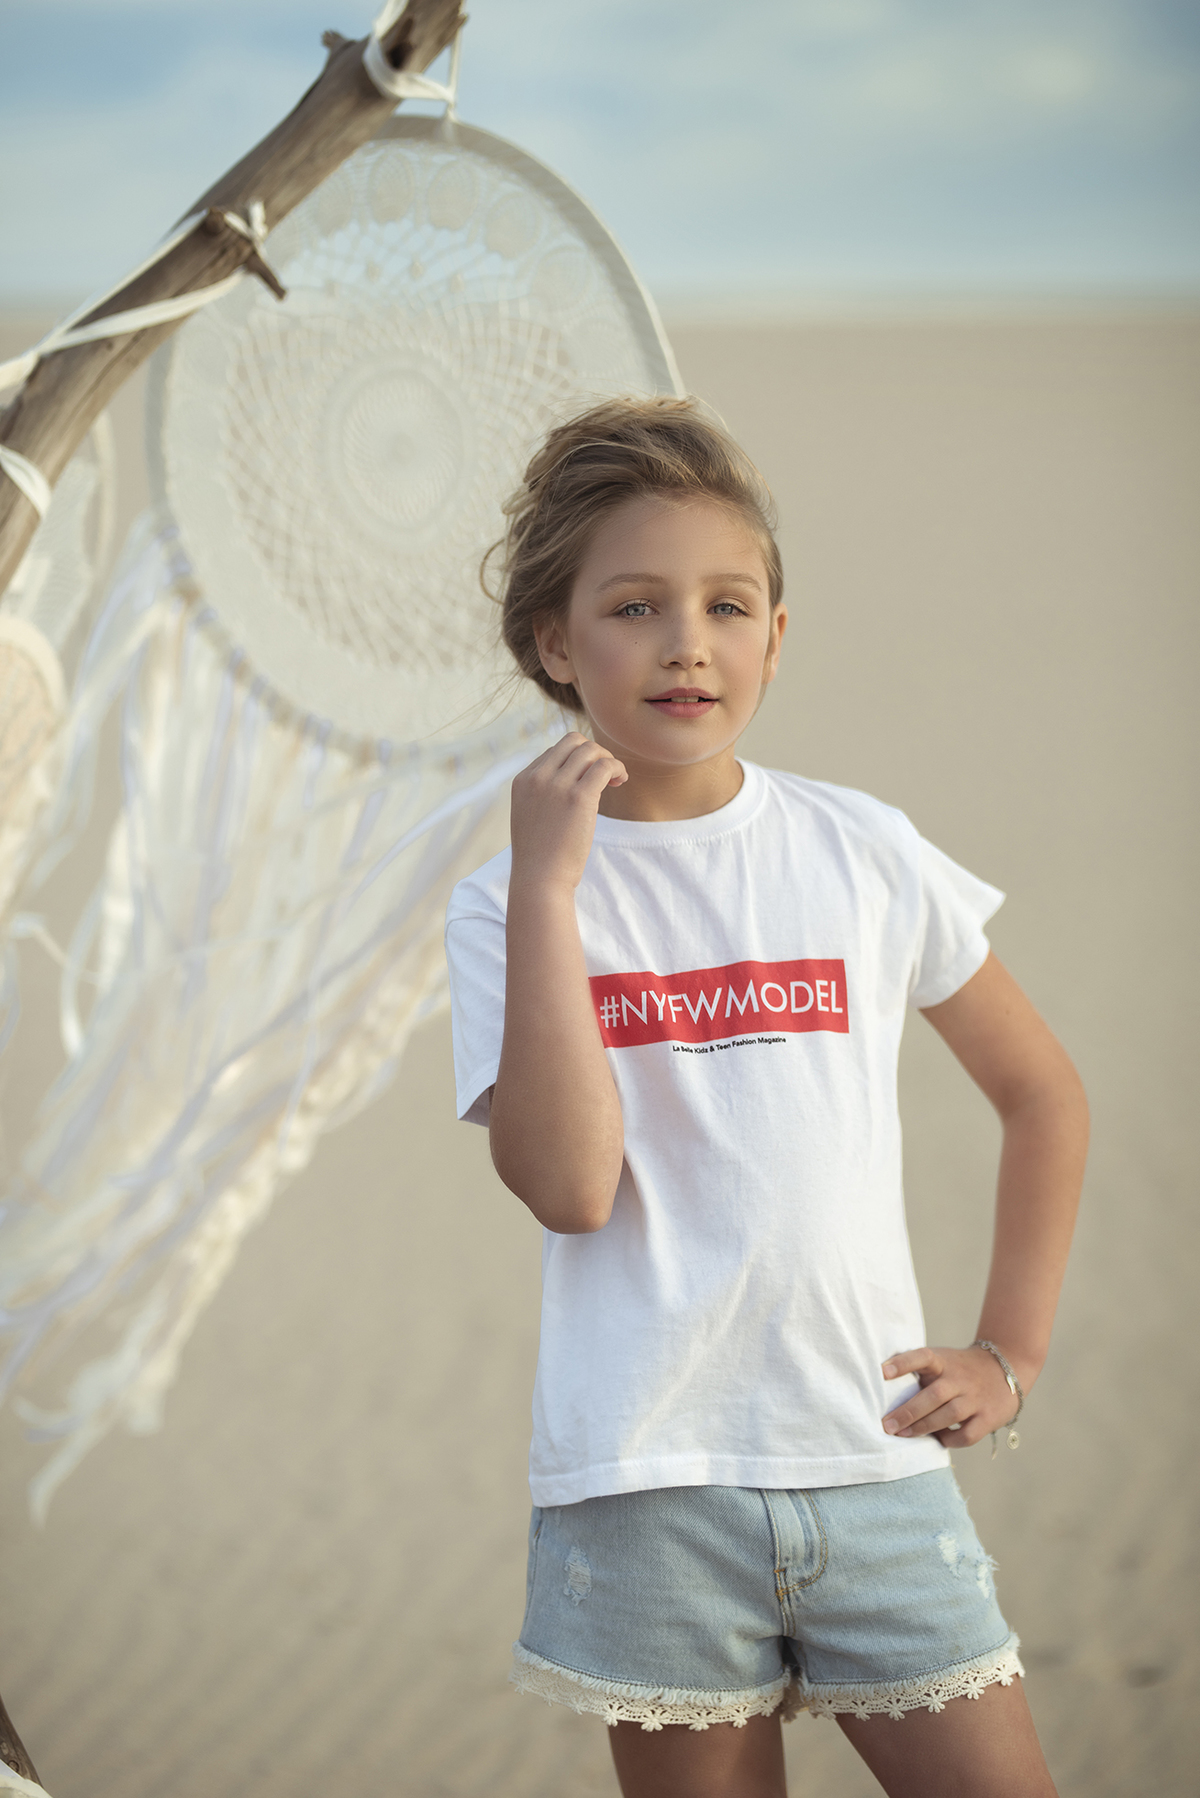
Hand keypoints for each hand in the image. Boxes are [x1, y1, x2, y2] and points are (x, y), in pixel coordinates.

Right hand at [509, 733, 626, 893]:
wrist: (539, 879)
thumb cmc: (539, 856)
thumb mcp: (531, 816)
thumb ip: (543, 794)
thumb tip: (571, 781)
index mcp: (523, 780)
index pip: (554, 752)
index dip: (576, 761)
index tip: (588, 777)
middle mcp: (537, 777)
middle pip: (572, 742)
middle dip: (593, 752)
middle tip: (605, 773)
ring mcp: (557, 785)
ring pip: (590, 750)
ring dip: (607, 759)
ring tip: (615, 778)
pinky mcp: (579, 797)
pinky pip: (604, 765)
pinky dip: (617, 767)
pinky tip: (621, 781)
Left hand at [881, 1345, 1023, 1448]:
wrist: (1005, 1368)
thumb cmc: (959, 1370)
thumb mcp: (941, 1361)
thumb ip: (919, 1373)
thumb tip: (882, 1391)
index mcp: (944, 1361)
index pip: (923, 1357)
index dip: (903, 1363)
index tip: (882, 1371)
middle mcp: (959, 1379)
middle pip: (933, 1395)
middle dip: (908, 1412)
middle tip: (887, 1425)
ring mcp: (975, 1398)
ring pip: (948, 1415)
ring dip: (924, 1427)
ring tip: (902, 1435)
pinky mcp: (988, 1417)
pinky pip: (967, 1434)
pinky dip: (950, 1440)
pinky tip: (938, 1440)